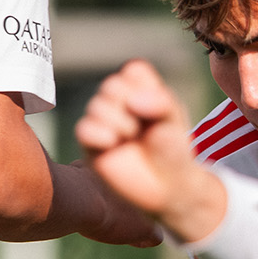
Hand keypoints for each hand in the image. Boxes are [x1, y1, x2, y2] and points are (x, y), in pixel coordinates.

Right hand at [74, 60, 225, 241]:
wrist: (167, 187)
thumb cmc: (172, 151)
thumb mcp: (174, 121)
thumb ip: (161, 102)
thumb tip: (133, 101)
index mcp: (141, 91)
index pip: (133, 71)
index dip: (144, 87)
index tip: (159, 109)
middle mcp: (119, 103)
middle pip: (112, 86)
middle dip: (129, 106)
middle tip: (143, 128)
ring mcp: (103, 123)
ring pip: (97, 106)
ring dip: (118, 122)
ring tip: (130, 139)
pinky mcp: (91, 145)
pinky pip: (83, 130)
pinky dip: (98, 134)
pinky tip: (112, 143)